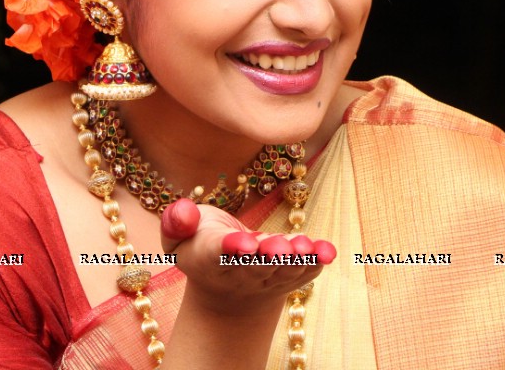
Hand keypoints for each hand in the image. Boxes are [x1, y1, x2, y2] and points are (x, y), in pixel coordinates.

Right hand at [159, 198, 335, 315]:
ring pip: (282, 271)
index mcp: (207, 259)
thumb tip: (184, 211)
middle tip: (278, 245)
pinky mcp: (289, 279)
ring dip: (294, 259)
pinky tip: (327, 251)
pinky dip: (316, 262)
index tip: (245, 243)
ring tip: (306, 247)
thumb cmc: (201, 248)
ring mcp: (267, 280)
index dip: (232, 248)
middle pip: (255, 265)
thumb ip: (177, 222)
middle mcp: (239, 274)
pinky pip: (304, 273)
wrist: (228, 293)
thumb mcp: (179, 235)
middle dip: (268, 255)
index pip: (219, 254)